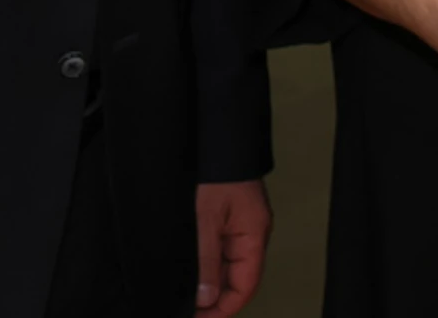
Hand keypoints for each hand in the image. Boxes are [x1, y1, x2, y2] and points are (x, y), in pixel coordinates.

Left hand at [193, 179, 270, 314]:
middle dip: (213, 299)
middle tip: (187, 311)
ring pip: (225, 266)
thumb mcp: (206, 219)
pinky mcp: (226, 217)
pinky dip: (204, 264)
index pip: (245, 285)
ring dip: (207, 283)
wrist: (216, 137)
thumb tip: (206, 297)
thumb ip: (207, 260)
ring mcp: (238, 225)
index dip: (224, 308)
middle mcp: (250, 233)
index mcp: (254, 235)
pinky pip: (218, 249)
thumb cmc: (216, 171)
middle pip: (236, 279)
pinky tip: (188, 271)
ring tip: (184, 296)